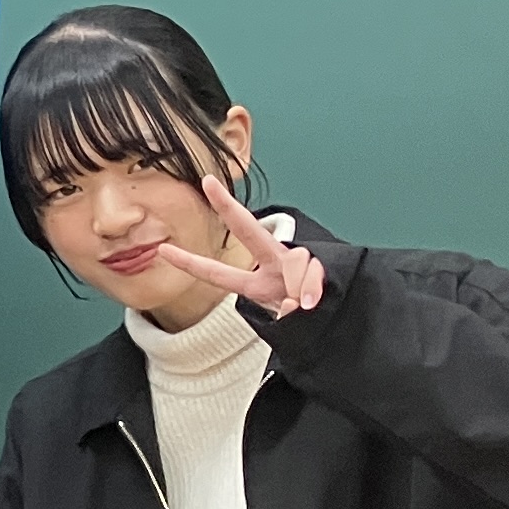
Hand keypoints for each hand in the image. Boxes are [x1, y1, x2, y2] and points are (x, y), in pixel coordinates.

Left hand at [155, 178, 326, 315]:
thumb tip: (298, 302)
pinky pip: (313, 276)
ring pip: (296, 262)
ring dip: (302, 288)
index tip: (162, 250)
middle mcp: (276, 267)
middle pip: (249, 232)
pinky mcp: (324, 267)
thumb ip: (287, 318)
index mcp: (258, 284)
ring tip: (307, 306)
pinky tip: (312, 303)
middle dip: (227, 207)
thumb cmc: (312, 322)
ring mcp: (298, 265)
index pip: (218, 273)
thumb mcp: (289, 326)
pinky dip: (313, 292)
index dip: (190, 263)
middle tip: (207, 182)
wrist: (346, 318)